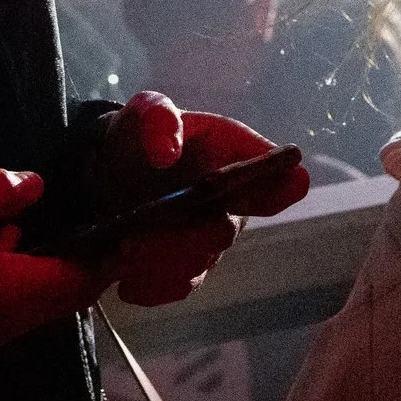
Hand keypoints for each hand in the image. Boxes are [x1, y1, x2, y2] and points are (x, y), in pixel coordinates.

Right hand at [0, 169, 110, 360]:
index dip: (109, 255)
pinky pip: (14, 302)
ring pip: (40, 302)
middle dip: (90, 262)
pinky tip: (7, 235)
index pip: (79, 280)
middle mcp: (7, 319)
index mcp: (8, 291)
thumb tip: (36, 184)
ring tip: (65, 219)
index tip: (128, 221)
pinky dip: (25, 273)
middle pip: (66, 296)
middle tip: (100, 215)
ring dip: (56, 268)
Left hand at [99, 93, 310, 307]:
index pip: (271, 179)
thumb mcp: (146, 112)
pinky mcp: (184, 267)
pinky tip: (125, 283)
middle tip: (132, 240)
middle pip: (222, 233)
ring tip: (119, 253)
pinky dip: (150, 288)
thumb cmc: (143, 135)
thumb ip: (159, 120)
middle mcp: (231, 205)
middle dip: (181, 240)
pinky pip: (176, 287)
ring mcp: (207, 239)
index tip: (288, 184)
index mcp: (234, 159)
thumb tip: (167, 152)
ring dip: (157, 265)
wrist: (112, 168)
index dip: (279, 188)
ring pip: (196, 266)